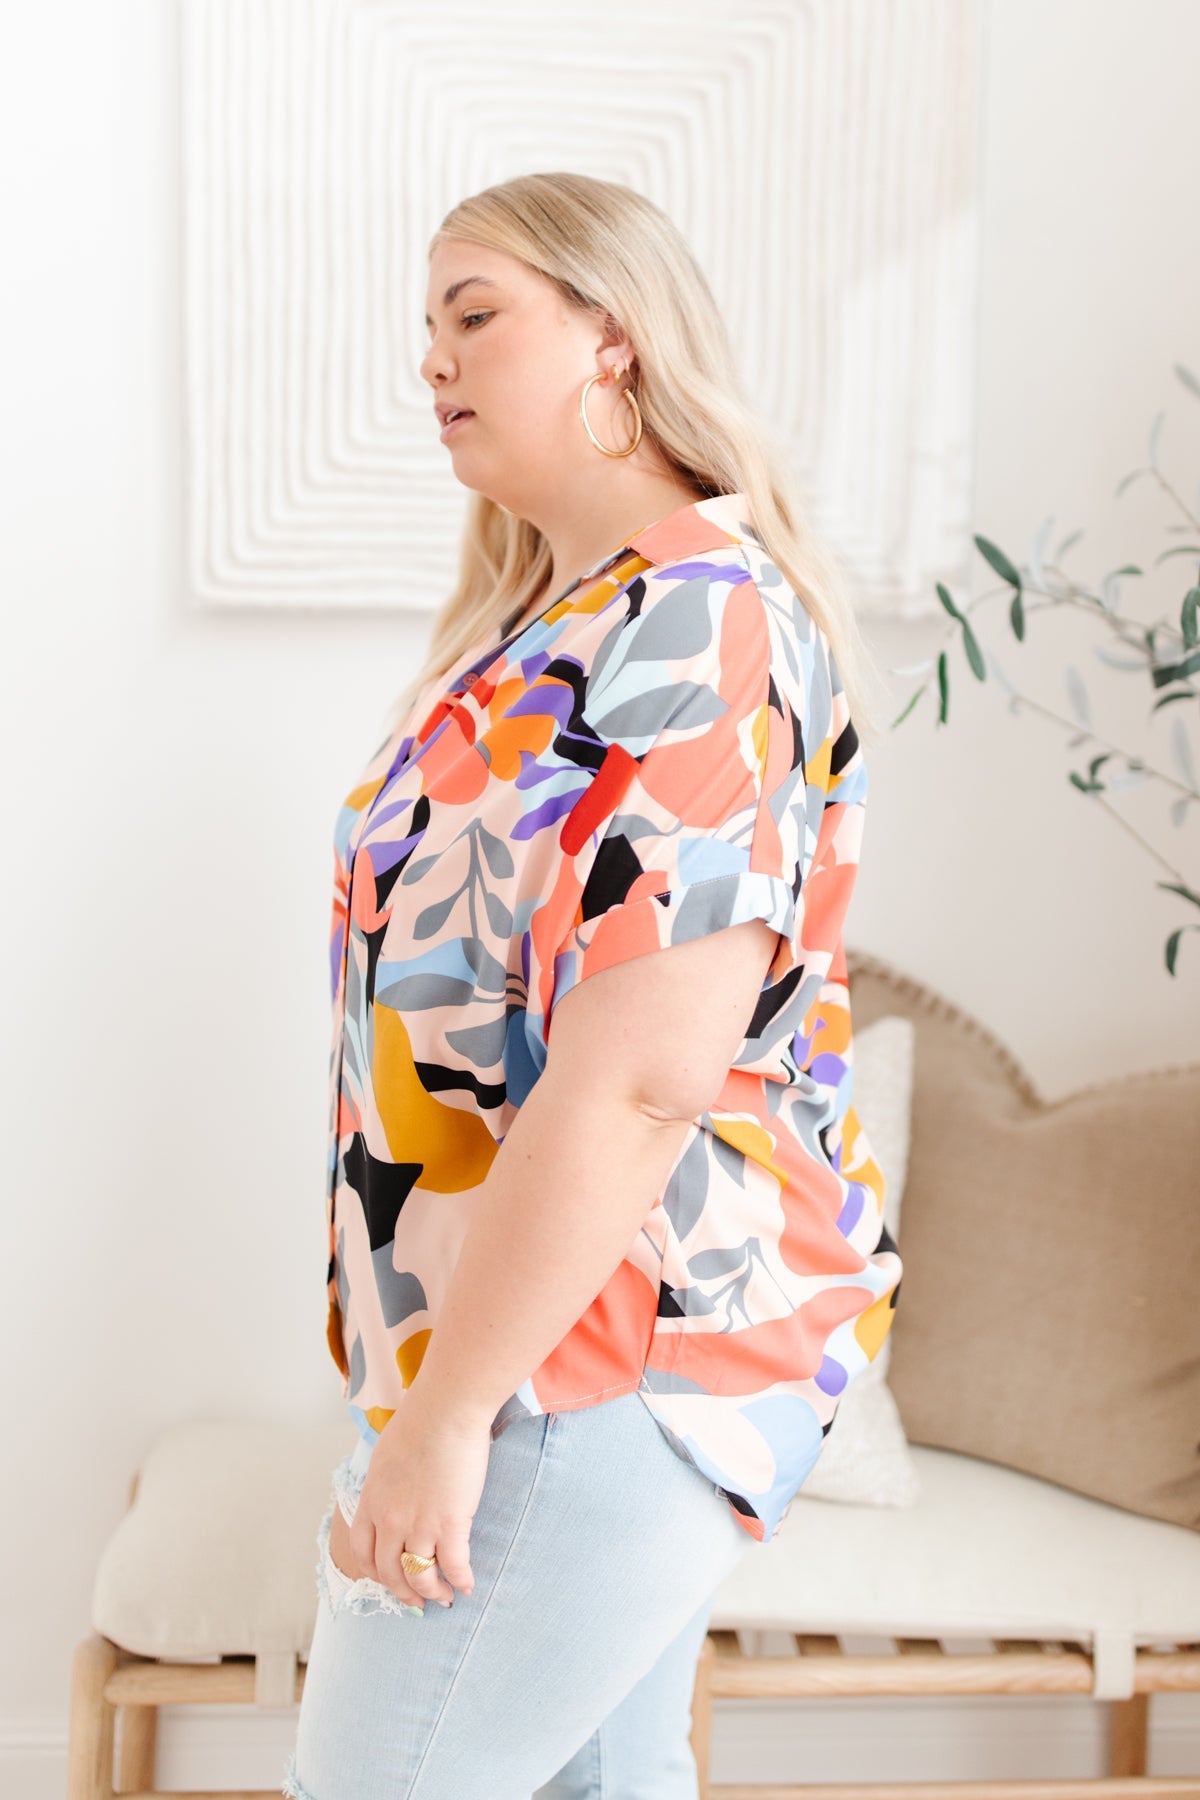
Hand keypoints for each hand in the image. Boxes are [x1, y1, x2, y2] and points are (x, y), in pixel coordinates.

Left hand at [346, 1388, 492, 1608]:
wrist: (446, 1409)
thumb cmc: (420, 1421)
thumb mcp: (386, 1455)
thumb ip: (386, 1483)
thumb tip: (394, 1493)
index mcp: (371, 1501)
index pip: (363, 1552)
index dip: (377, 1573)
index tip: (390, 1579)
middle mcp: (389, 1520)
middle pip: (389, 1572)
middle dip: (404, 1592)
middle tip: (418, 1601)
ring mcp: (419, 1525)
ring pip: (420, 1576)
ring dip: (433, 1592)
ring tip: (444, 1597)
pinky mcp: (450, 1523)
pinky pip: (454, 1566)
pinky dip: (461, 1580)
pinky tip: (468, 1585)